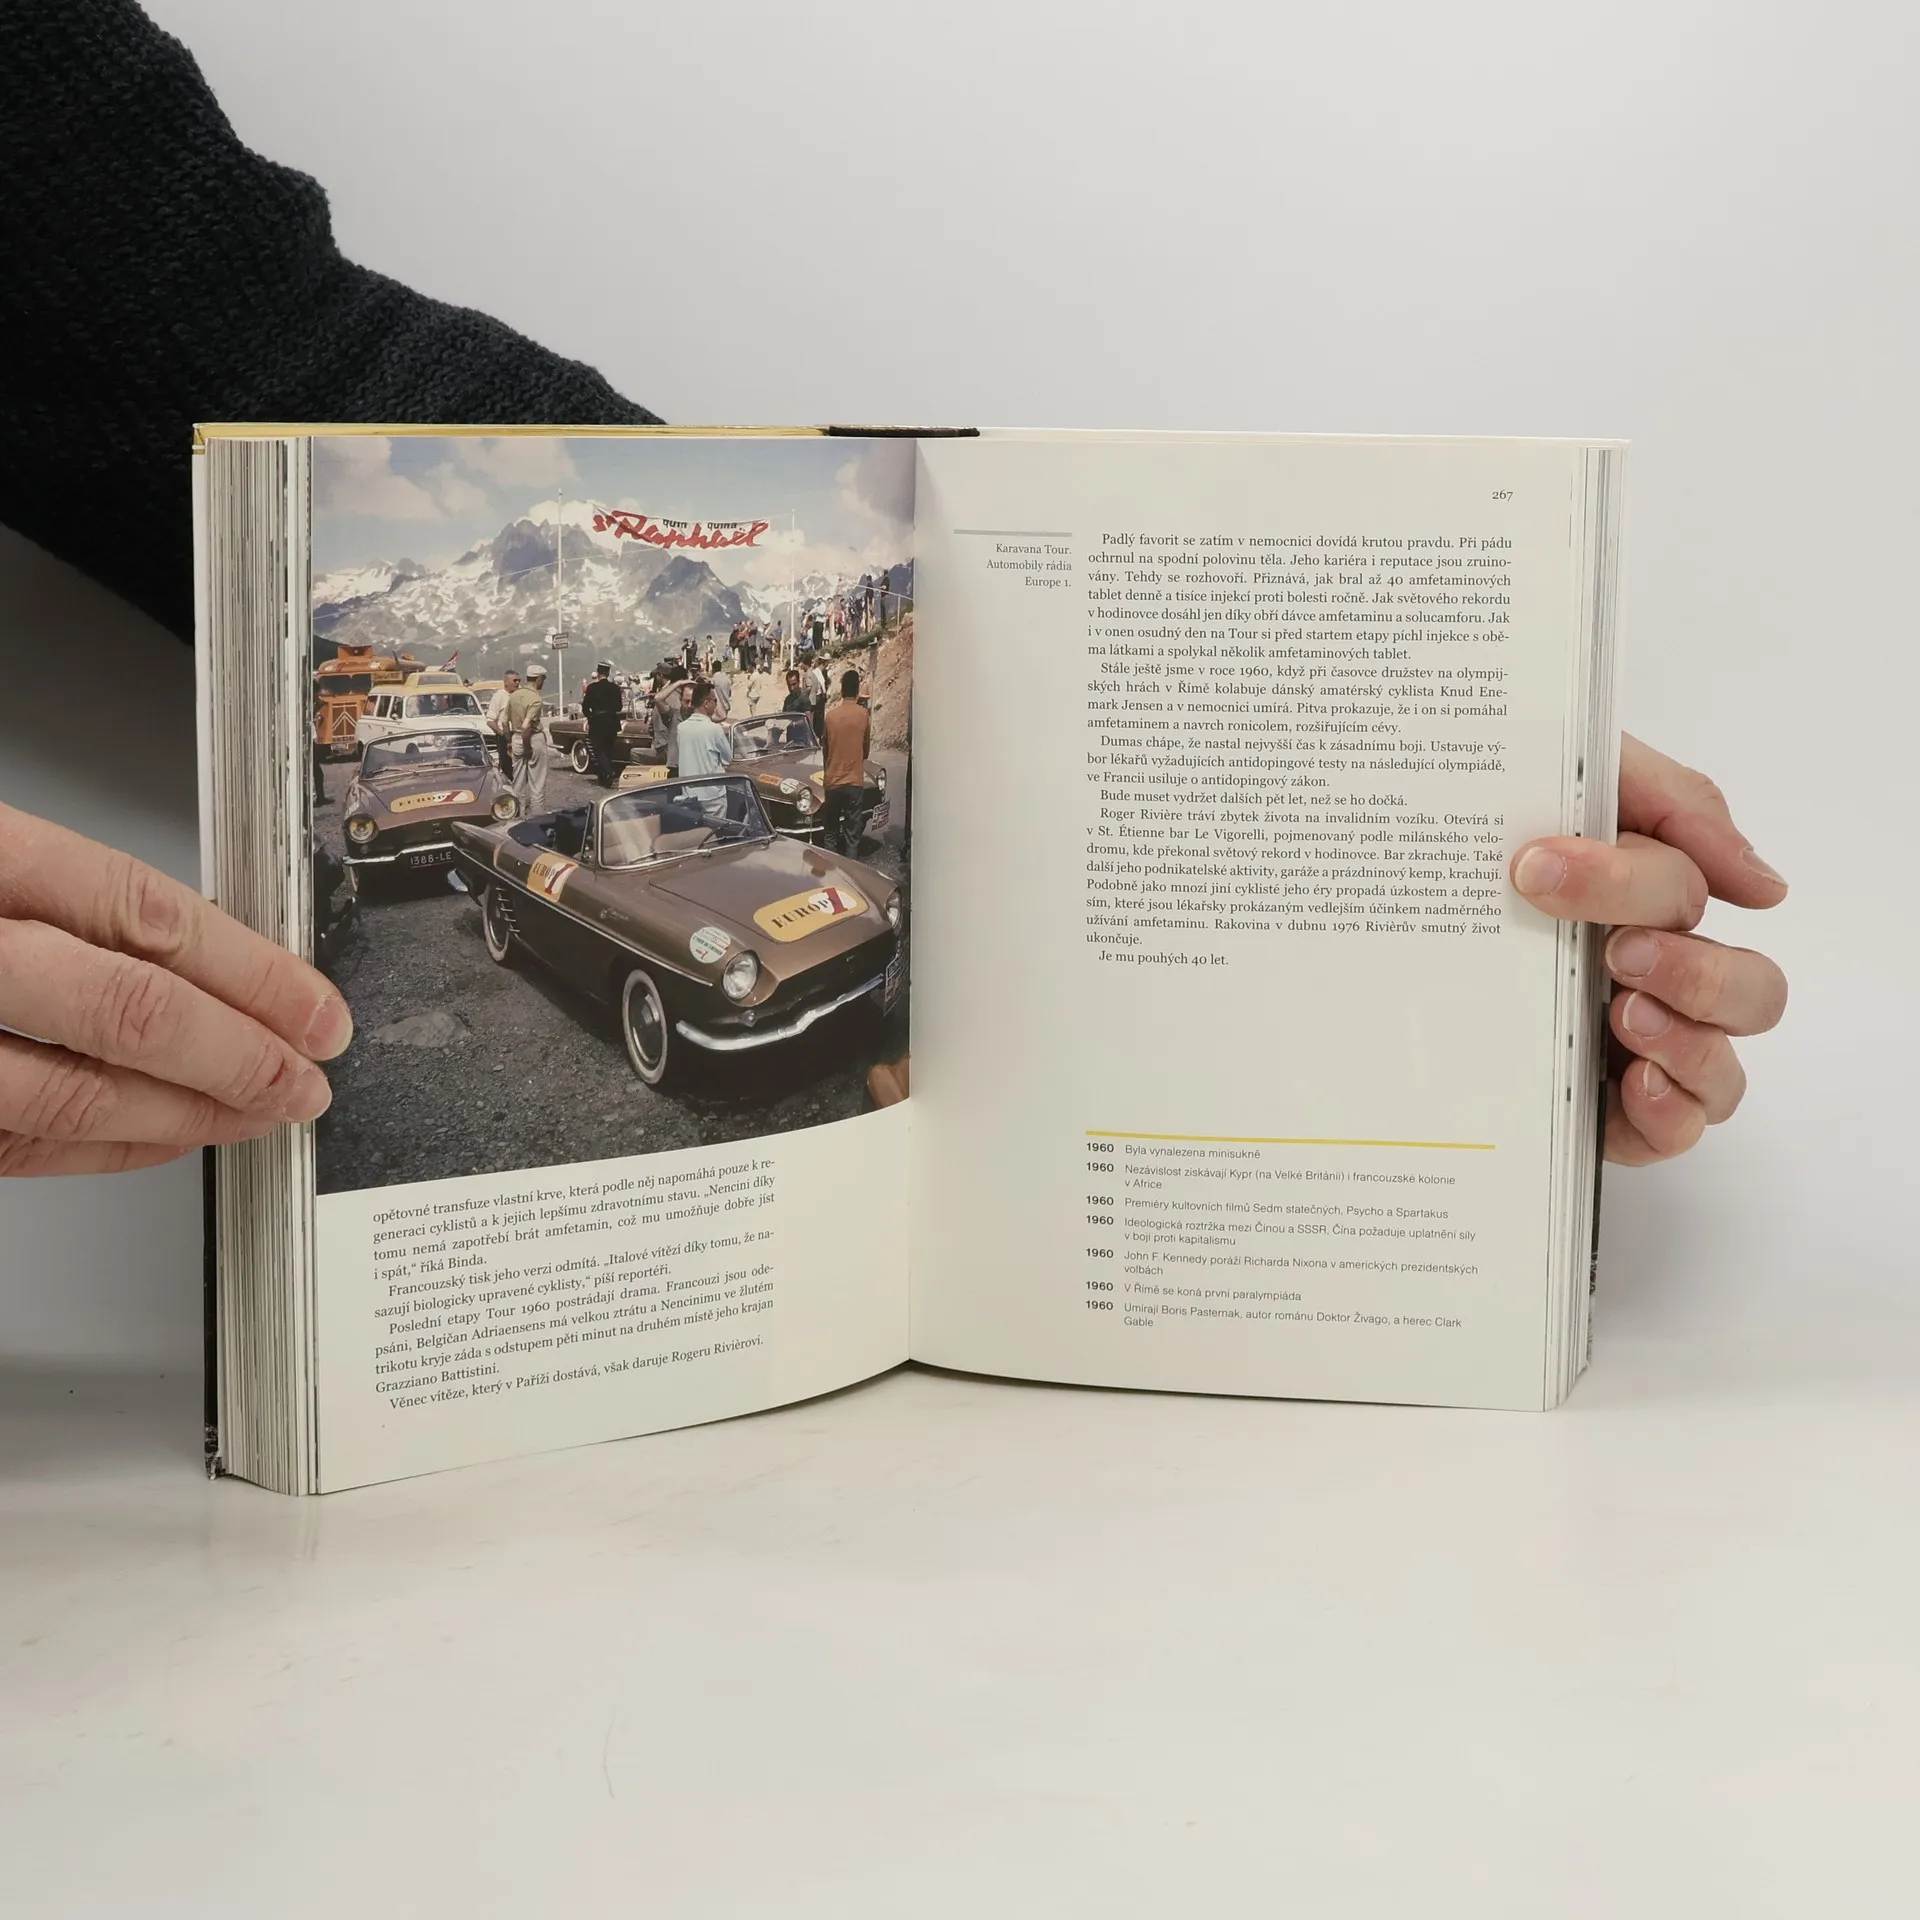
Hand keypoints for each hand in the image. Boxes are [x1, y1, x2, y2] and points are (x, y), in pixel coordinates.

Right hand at [0, 803, 352, 1175]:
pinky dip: (111, 1146)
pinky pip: (27, 1145)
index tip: (318, 1009)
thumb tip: (223, 955)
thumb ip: (82, 898)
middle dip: (243, 1055)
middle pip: (132, 1011)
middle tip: (306, 1078)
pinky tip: (171, 1134)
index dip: (255, 971)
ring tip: (260, 1112)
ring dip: (192, 1114)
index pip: (149, 914)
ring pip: (82, 1094)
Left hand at [1508, 736, 1787, 1165]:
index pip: (1687, 895)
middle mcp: (1660, 979)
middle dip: (1694, 971)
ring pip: (1723, 1070)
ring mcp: (1639, 1051)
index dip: (1631, 884)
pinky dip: (1669, 1113)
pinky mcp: (1605, 1112)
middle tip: (1616, 954)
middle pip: (1749, 992)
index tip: (1539, 868)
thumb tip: (1762, 885)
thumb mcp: (1565, 781)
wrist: (1374, 882)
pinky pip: (1675, 1132)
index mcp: (1651, 901)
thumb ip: (1672, 802)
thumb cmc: (1475, 837)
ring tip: (1622, 1014)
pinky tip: (1633, 1083)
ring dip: (1688, 1042)